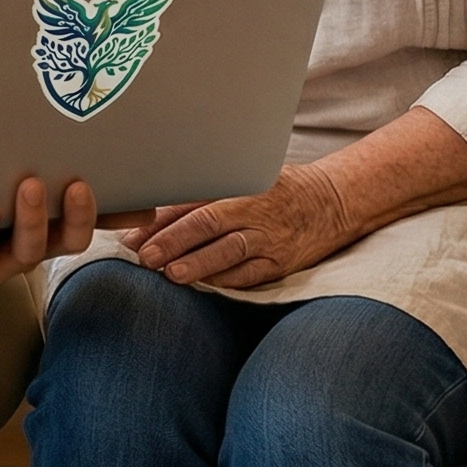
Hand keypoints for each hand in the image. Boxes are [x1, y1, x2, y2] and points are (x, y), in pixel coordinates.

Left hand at [0, 178, 131, 286]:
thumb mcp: (33, 196)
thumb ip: (81, 199)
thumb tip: (146, 205)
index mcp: (37, 239)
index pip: (70, 237)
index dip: (80, 216)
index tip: (80, 184)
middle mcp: (8, 258)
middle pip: (30, 250)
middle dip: (34, 219)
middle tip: (33, 184)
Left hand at [122, 162, 357, 288]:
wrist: (333, 203)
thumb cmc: (276, 190)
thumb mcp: (243, 181)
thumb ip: (203, 197)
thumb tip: (153, 217)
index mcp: (240, 185)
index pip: (195, 201)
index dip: (163, 219)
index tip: (134, 234)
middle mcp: (255, 210)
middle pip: (209, 223)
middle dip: (174, 240)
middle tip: (145, 256)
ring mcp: (270, 239)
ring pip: (230, 252)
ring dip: (199, 264)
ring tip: (172, 274)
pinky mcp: (282, 264)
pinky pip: (252, 275)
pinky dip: (227, 280)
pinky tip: (206, 286)